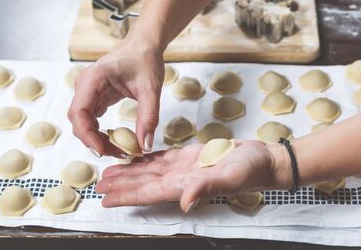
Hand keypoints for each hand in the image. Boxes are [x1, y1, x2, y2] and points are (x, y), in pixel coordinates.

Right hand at [68, 36, 164, 157]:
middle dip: (94, 141)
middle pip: (78, 120)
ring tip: (120, 149)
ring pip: (83, 122)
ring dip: (97, 139)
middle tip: (119, 153)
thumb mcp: (151, 89)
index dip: (87, 135)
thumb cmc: (146, 60)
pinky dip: (100, 132)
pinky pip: (91, 119)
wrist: (144, 45)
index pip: (79, 112)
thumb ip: (149, 117)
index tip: (102, 151)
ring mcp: (87, 91)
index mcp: (93, 79)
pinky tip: (115, 139)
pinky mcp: (94, 96)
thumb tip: (145, 146)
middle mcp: (85, 85)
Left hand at [95, 140, 289, 211]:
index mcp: (186, 185)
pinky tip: (136, 159)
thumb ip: (207, 188)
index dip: (127, 196)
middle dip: (121, 185)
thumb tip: (185, 202)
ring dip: (130, 173)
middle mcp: (181, 179)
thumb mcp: (230, 176)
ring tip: (110, 173)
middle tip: (99, 185)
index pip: (150, 193)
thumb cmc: (250, 168)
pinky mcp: (190, 157)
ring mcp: (184, 168)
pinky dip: (147, 160)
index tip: (106, 199)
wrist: (261, 159)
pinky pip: (163, 159)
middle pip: (144, 184)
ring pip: (150, 171)